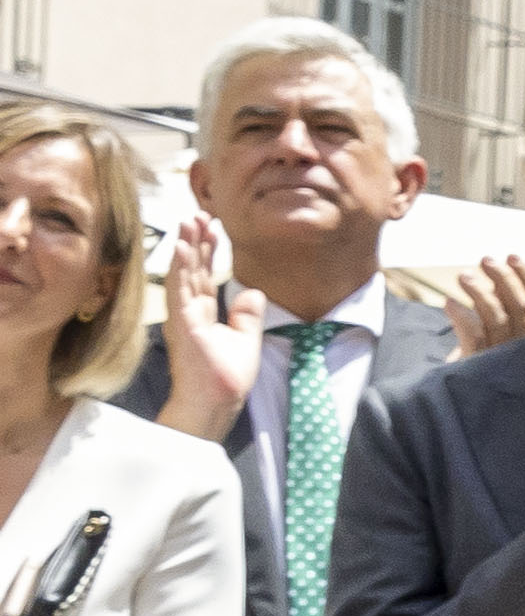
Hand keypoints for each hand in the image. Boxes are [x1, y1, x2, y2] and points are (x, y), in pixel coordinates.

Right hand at [153, 219, 263, 439]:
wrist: (217, 402)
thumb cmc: (226, 377)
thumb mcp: (246, 339)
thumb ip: (248, 315)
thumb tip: (255, 292)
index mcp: (204, 313)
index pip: (204, 275)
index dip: (207, 250)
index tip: (211, 226)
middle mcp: (190, 311)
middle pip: (192, 269)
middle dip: (195, 241)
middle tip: (197, 213)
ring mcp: (183, 317)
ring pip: (182, 274)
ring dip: (185, 247)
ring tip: (188, 222)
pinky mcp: (181, 325)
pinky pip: (179, 291)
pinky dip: (180, 268)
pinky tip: (183, 249)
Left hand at [441, 249, 524, 356]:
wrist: (455, 397)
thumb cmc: (472, 360)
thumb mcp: (489, 330)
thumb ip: (495, 305)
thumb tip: (494, 269)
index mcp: (524, 335)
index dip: (524, 277)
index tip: (512, 256)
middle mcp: (516, 345)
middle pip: (518, 306)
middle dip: (504, 278)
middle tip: (485, 260)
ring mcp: (498, 355)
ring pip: (496, 317)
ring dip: (480, 292)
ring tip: (463, 276)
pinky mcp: (477, 363)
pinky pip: (474, 335)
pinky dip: (461, 316)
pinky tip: (448, 303)